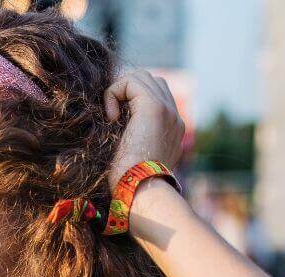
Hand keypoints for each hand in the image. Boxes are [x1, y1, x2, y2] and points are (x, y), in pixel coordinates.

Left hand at [104, 68, 184, 190]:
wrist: (142, 191)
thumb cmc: (131, 183)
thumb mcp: (136, 159)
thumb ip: (135, 140)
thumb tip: (114, 127)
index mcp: (173, 129)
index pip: (155, 94)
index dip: (131, 98)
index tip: (115, 119)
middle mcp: (174, 117)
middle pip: (149, 80)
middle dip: (126, 90)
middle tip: (111, 115)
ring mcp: (167, 109)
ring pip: (140, 77)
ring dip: (120, 91)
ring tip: (112, 117)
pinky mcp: (154, 107)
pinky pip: (130, 82)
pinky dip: (114, 93)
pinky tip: (111, 118)